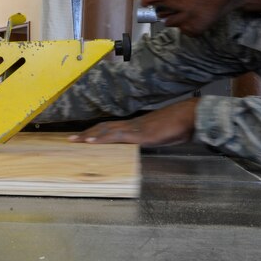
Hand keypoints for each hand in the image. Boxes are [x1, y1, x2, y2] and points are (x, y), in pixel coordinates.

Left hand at [68, 98, 198, 145]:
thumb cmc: (179, 125)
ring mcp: (135, 128)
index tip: (83, 137)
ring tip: (75, 141)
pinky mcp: (140, 135)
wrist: (190, 116)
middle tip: (70, 140)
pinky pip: (117, 137)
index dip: (96, 132)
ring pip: (106, 131)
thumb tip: (144, 144)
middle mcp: (132, 124)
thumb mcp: (161, 135)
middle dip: (87, 134)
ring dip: (89, 136)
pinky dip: (102, 140)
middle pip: (103, 128)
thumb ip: (149, 139)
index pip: (111, 128)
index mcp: (136, 125)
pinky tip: (91, 143)